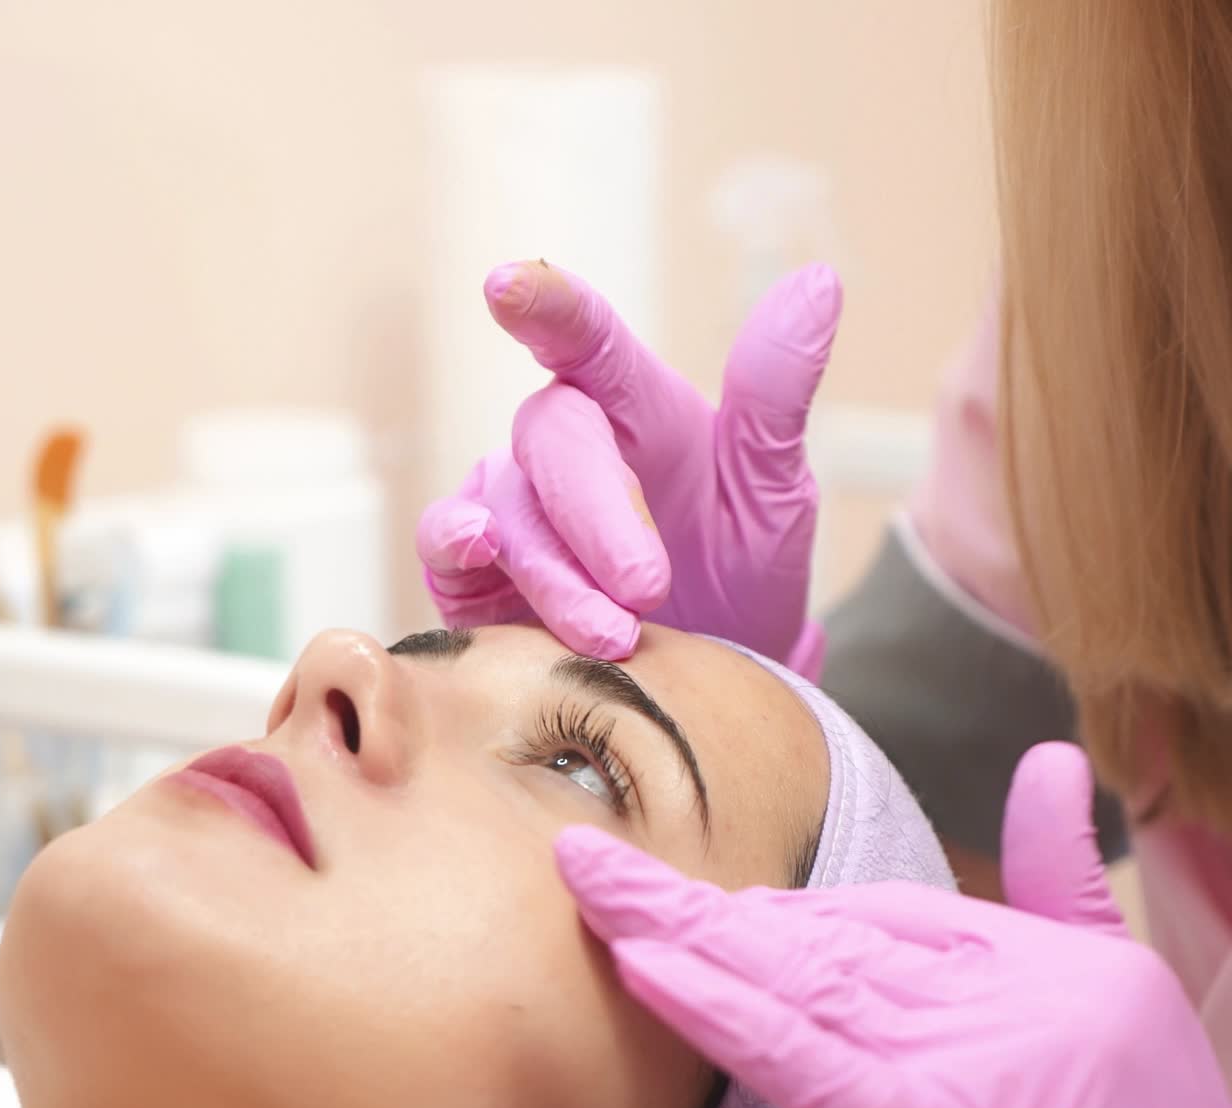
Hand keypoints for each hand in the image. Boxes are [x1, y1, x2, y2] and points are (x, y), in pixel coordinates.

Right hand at [416, 260, 840, 672]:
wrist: (712, 672)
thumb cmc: (740, 566)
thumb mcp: (774, 488)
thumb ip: (776, 394)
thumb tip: (818, 283)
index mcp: (633, 406)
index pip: (586, 339)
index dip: (548, 307)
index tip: (507, 287)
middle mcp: (564, 447)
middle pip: (552, 441)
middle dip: (596, 515)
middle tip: (648, 588)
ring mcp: (514, 508)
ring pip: (504, 508)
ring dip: (554, 573)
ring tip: (615, 636)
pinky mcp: (477, 573)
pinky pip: (442, 548)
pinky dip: (450, 544)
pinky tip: (473, 547)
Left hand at [554, 743, 1231, 1107]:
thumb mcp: (1120, 1004)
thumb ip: (1065, 880)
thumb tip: (1052, 757)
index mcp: (1048, 955)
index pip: (884, 913)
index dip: (783, 919)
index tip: (709, 919)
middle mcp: (1010, 985)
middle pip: (821, 927)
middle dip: (696, 899)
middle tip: (593, 862)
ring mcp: (973, 1054)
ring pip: (796, 973)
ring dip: (681, 930)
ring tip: (593, 885)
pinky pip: (801, 1055)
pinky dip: (719, 1006)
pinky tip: (645, 967)